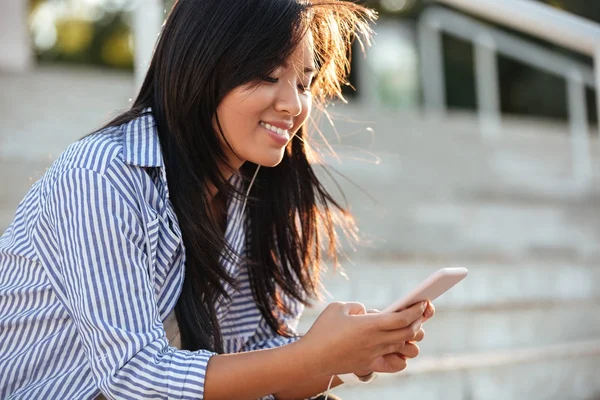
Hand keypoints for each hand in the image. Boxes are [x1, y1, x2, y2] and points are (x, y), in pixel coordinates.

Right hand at [300, 300, 428, 376]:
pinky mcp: (370, 365)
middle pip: (409, 332)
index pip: (402, 317)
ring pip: (406, 348)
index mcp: (369, 325)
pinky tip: (397, 348)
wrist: (311, 359)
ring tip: (409, 329)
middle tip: (421, 312)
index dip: (416, 310)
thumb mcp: (338, 307)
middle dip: (419, 320)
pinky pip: (396, 364)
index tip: (423, 302)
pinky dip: (402, 357)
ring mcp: (375, 355)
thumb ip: (357, 306)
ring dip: (412, 338)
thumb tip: (368, 312)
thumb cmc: (322, 330)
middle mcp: (376, 341)